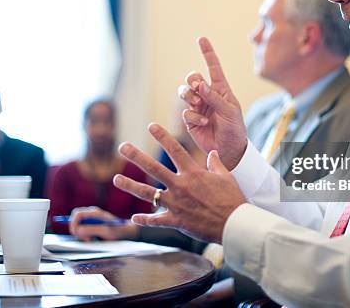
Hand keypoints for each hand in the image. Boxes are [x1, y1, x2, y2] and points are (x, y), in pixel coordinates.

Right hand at [69, 206, 139, 240]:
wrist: (126, 233)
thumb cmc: (118, 230)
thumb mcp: (105, 231)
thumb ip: (92, 229)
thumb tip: (77, 230)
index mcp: (95, 213)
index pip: (77, 214)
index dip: (73, 223)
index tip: (76, 233)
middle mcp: (91, 215)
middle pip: (75, 220)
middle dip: (77, 230)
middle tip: (86, 239)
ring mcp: (91, 221)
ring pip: (78, 227)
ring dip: (82, 235)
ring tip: (92, 239)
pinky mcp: (91, 228)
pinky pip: (82, 232)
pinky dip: (85, 237)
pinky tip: (93, 240)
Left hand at [114, 123, 246, 243]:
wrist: (234, 224)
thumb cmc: (232, 199)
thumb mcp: (226, 177)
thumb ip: (216, 164)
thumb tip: (212, 153)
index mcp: (193, 173)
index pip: (175, 150)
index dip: (162, 136)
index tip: (151, 126)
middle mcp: (181, 186)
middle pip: (154, 168)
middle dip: (136, 156)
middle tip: (122, 147)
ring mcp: (176, 204)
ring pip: (148, 194)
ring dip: (130, 185)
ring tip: (116, 179)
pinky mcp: (176, 221)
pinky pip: (156, 221)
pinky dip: (145, 220)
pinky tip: (133, 218)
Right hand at [178, 37, 246, 169]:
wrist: (229, 150)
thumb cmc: (235, 129)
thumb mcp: (230, 111)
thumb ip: (214, 97)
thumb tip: (200, 84)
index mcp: (221, 89)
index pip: (213, 67)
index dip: (207, 53)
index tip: (201, 39)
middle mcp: (207, 95)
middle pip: (192, 78)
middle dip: (191, 80)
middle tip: (197, 88)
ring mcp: (198, 107)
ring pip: (184, 93)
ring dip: (189, 96)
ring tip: (198, 105)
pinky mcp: (191, 120)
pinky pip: (186, 111)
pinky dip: (194, 116)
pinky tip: (204, 122)